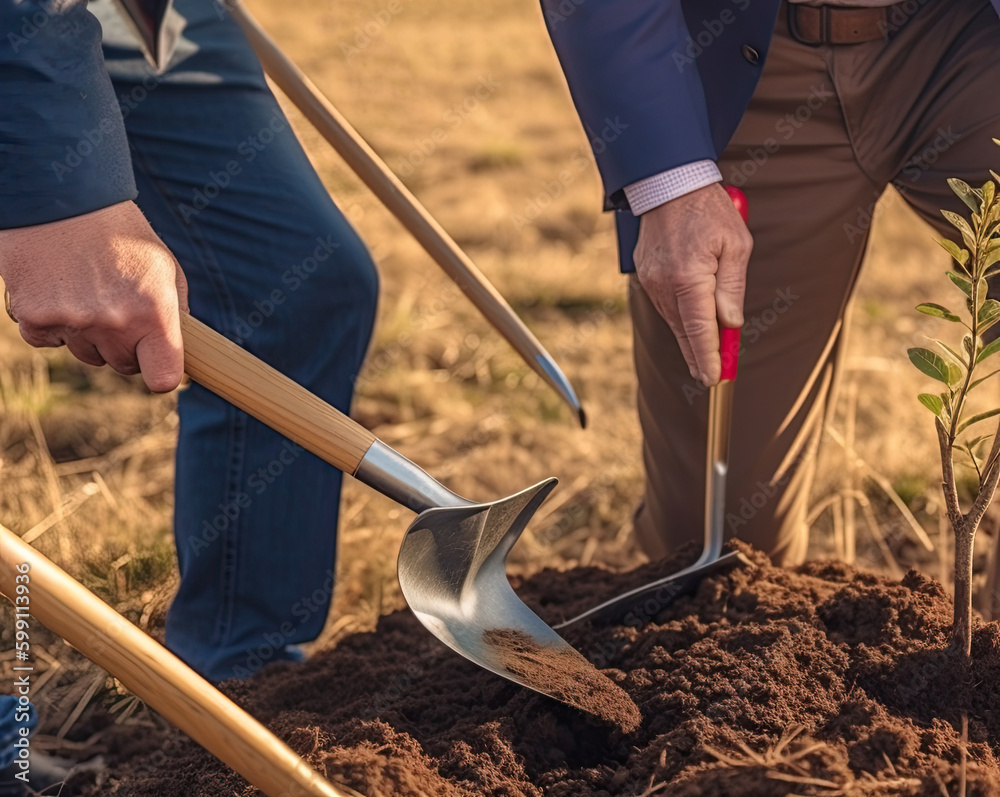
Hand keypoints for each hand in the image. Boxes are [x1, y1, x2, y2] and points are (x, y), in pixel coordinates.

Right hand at [0, 201, 188, 392]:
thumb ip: (176, 312)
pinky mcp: (33, 318)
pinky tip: (58, 290)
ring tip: (88, 290)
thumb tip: (181, 351)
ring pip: (86, 354)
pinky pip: (48, 342)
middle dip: (125, 345)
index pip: (162, 378)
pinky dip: (52, 324)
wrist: (63, 198)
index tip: (159, 363)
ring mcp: (71, 322)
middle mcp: (113, 323)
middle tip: (118, 306)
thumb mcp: (164, 267)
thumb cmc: (121, 233)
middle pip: (122, 365)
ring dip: (89, 334)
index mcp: (152, 313)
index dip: (162, 373)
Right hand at [633, 182, 751, 385]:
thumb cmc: (707, 210)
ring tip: (709, 351)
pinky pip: (666, 304)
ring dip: (691, 335)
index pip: (700, 330)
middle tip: (712, 375)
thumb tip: (730, 322)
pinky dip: (680, 315)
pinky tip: (693, 320)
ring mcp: (651, 281)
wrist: (668, 184)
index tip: (715, 377)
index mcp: (688, 278)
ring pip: (674, 320)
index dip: (708, 357)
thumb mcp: (735, 245)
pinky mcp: (646, 276)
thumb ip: (732, 288)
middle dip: (699, 355)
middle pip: (684, 332)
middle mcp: (664, 285)